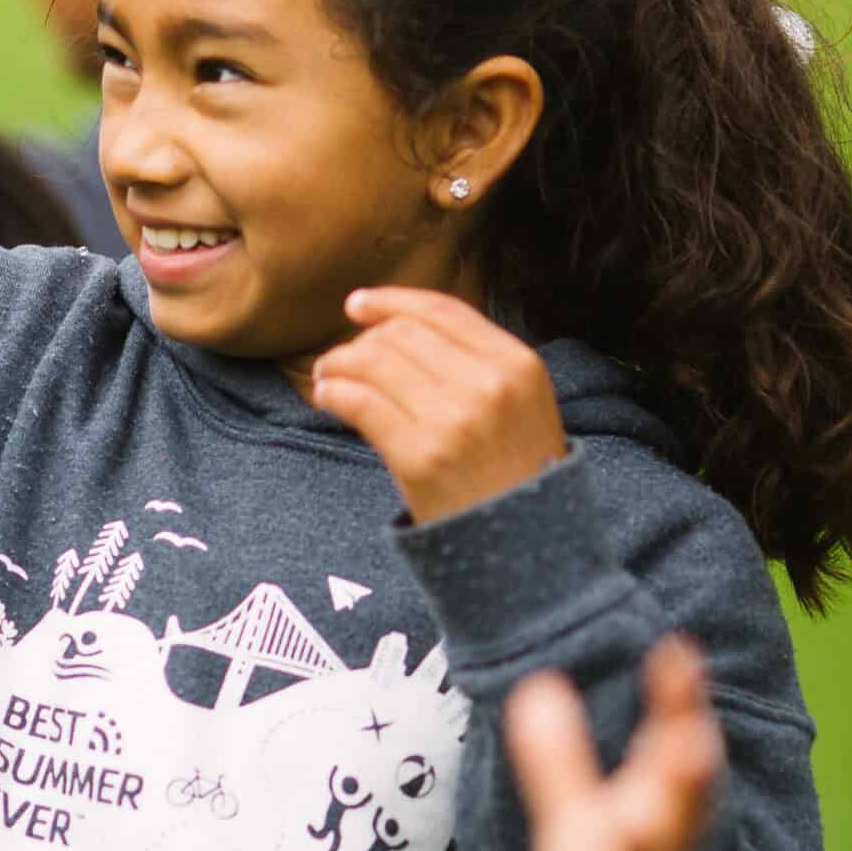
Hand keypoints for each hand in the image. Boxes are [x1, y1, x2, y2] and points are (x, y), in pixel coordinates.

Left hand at [307, 288, 566, 523]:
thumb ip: (477, 363)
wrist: (525, 548)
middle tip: (340, 358)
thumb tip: (397, 327)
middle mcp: (488, 386)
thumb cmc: (515, 475)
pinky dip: (334, 393)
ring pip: (375, 363)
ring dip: (339, 363)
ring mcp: (453, 421)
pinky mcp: (420, 457)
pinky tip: (326, 397)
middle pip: (402, 335)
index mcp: (518, 365)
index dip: (393, 301)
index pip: (443, 312)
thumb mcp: (521, 405)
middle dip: (362, 341)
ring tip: (327, 376)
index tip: (359, 305)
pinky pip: (361, 403)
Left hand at [507, 639, 720, 850]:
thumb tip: (539, 683)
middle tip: (690, 738)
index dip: (677, 708)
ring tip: (630, 822)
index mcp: (649, 827)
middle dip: (681, 778)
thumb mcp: (584, 831)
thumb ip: (561, 764)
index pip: (675, 760)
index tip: (678, 651)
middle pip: (674, 819)